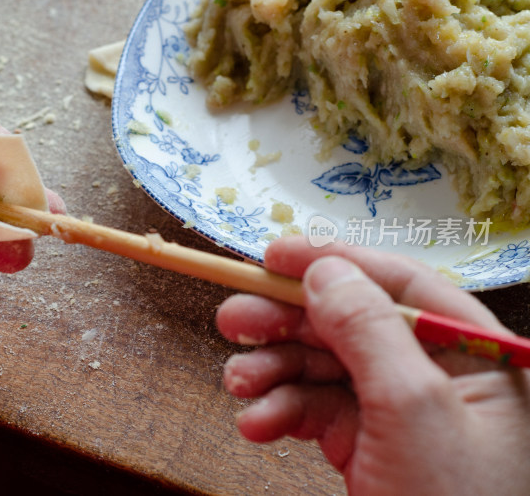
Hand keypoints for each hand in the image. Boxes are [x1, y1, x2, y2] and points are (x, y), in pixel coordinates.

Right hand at [216, 236, 529, 494]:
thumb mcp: (413, 410)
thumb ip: (368, 331)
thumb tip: (324, 270)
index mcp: (471, 354)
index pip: (397, 284)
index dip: (333, 262)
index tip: (273, 256)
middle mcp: (433, 376)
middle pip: (347, 324)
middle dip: (285, 324)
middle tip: (231, 320)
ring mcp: (395, 413)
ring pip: (320, 368)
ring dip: (272, 373)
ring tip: (237, 386)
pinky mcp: (363, 446)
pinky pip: (312, 412)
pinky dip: (279, 414)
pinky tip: (257, 426)